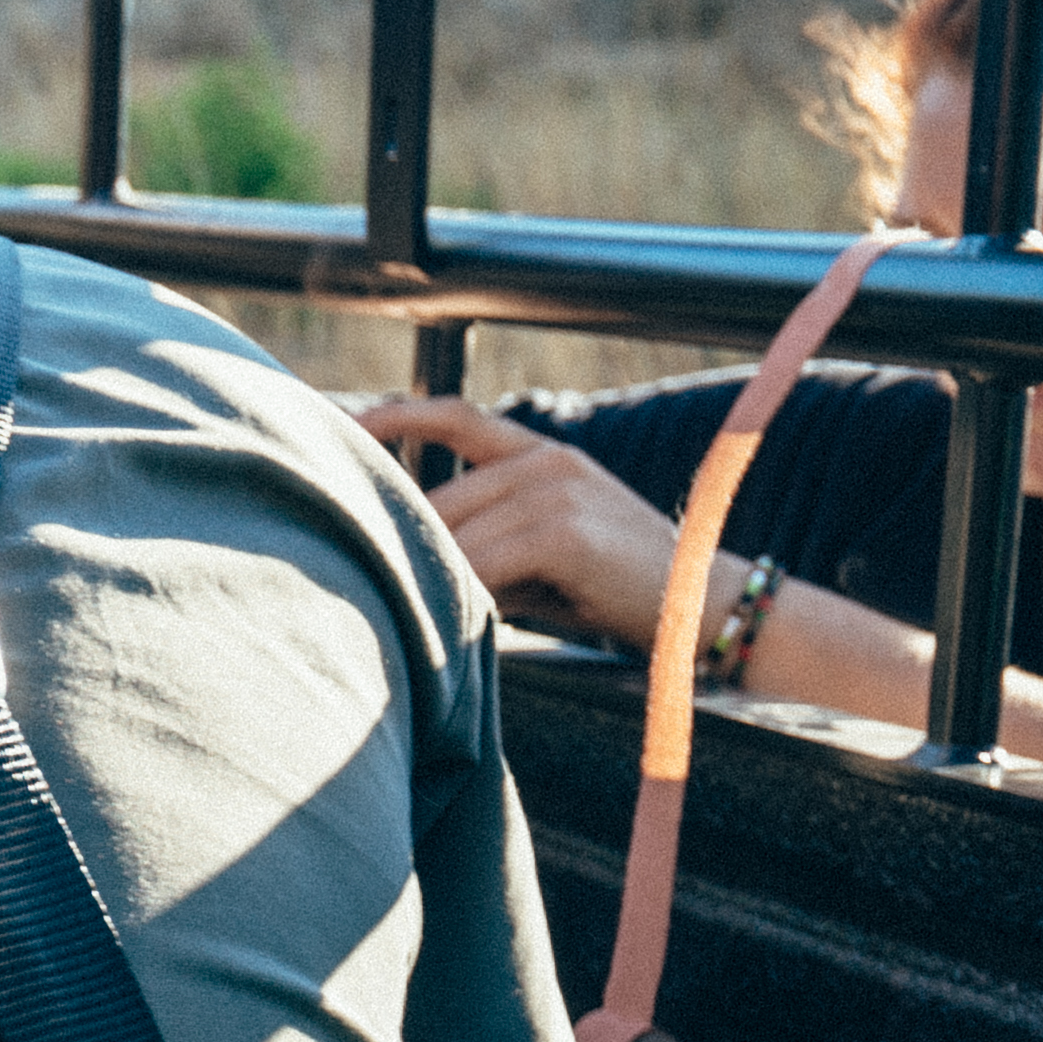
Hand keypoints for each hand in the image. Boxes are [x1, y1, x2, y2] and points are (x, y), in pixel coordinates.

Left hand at [352, 394, 687, 647]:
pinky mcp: (561, 531)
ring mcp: (554, 490)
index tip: (341, 424)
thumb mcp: (541, 551)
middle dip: (412, 550)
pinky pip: (481, 566)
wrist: (700, 609)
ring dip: (441, 584)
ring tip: (440, 621)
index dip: (394, 417)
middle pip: (438, 502)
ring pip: (455, 540)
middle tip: (384, 588)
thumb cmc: (611, 590)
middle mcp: (546, 461)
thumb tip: (406, 558)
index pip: (454, 417)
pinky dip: (464, 597)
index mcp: (542, 453)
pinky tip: (464, 624)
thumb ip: (483, 540)